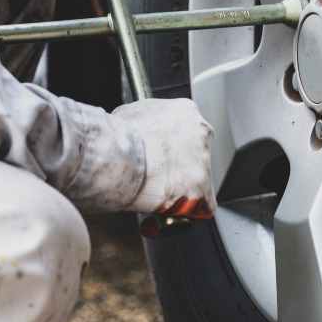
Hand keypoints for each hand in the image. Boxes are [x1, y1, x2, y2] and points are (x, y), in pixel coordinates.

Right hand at [114, 98, 215, 218]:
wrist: (117, 155)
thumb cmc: (120, 135)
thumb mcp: (133, 114)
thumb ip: (148, 122)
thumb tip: (141, 130)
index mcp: (186, 111)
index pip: (189, 131)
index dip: (174, 148)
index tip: (164, 156)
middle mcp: (200, 132)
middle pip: (198, 154)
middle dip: (181, 167)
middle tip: (161, 176)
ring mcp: (203, 160)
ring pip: (200, 179)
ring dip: (183, 188)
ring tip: (160, 193)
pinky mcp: (200, 186)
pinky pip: (204, 204)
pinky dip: (190, 210)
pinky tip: (175, 209)